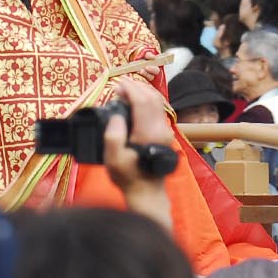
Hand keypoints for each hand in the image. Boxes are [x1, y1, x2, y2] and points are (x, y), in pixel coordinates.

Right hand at [102, 81, 176, 230]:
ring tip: (126, 91)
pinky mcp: (163, 134)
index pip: (142, 101)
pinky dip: (146, 101)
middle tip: (120, 85)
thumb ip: (113, 137)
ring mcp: (164, 131)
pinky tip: (134, 102)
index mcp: (148, 133)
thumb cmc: (128, 178)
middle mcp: (160, 129)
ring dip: (142, 92)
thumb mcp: (113, 160)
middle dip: (136, 87)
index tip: (117, 85)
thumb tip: (116, 116)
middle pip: (152, 98)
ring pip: (157, 103)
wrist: (147, 192)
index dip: (130, 89)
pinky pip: (157, 110)